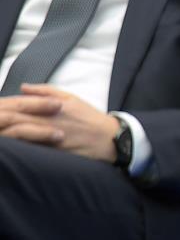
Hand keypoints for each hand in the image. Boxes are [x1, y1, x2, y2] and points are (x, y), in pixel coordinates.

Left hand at [0, 84, 119, 161]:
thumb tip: (23, 87)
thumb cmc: (90, 118)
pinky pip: (27, 148)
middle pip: (14, 118)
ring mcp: (48, 137)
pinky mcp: (51, 152)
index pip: (18, 105)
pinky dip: (14, 145)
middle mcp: (47, 121)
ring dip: (4, 133)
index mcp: (50, 107)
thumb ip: (46, 91)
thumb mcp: (71, 98)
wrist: (109, 139)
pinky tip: (7, 145)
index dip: (3, 106)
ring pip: (17, 134)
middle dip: (0, 119)